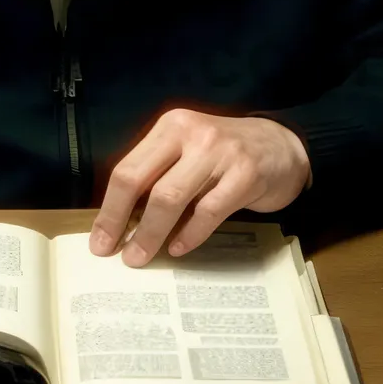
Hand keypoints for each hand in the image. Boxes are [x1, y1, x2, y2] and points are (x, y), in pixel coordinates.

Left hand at [90, 109, 309, 266]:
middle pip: (144, 182)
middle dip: (122, 222)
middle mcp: (191, 133)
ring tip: (140, 257)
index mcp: (170, 127)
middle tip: (116, 254)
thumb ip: (159, 173)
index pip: (128, 168)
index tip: (99, 240)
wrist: (283, 145)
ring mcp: (220, 152)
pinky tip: (178, 248)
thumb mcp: (188, 150)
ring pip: (172, 198)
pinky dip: (190, 234)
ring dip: (151, 234)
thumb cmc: (225, 154)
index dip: (110, 208)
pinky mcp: (245, 174)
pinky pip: (208, 211)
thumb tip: (121, 221)